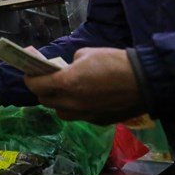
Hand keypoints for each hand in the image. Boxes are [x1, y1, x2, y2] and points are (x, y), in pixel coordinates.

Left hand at [24, 47, 144, 124]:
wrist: (145, 81)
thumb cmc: (115, 62)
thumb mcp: (87, 53)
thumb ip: (72, 63)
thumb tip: (68, 69)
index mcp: (66, 83)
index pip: (36, 85)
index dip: (30, 79)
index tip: (29, 73)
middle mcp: (72, 103)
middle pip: (46, 101)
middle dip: (43, 90)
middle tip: (47, 81)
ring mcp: (85, 114)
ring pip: (61, 112)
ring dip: (58, 102)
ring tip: (65, 91)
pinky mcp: (98, 121)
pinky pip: (79, 116)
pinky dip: (76, 108)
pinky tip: (85, 98)